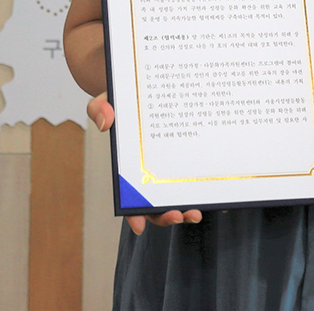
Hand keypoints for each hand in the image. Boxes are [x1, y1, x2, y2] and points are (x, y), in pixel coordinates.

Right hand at [89, 92, 202, 235]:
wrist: (145, 87)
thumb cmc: (125, 99)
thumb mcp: (108, 99)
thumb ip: (100, 108)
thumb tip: (105, 123)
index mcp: (130, 165)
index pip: (129, 196)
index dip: (133, 214)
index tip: (139, 226)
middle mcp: (150, 171)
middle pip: (155, 205)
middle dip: (165, 216)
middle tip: (178, 215)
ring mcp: (170, 165)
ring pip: (177, 197)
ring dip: (185, 211)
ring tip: (195, 213)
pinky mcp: (188, 155)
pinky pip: (194, 177)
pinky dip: (203, 189)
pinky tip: (213, 192)